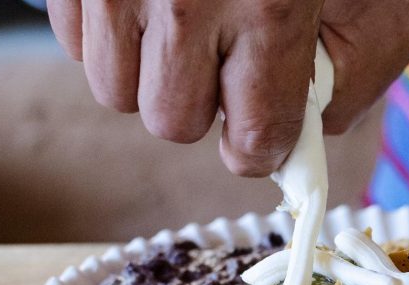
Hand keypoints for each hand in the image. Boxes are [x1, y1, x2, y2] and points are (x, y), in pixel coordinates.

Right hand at [46, 0, 408, 175]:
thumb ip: (333, 62)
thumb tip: (305, 134)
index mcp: (270, 6)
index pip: (258, 135)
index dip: (264, 146)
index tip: (265, 137)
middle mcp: (186, 0)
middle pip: (174, 121)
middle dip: (203, 106)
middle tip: (223, 61)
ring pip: (116, 91)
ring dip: (151, 74)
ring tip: (183, 25)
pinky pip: (76, 44)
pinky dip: (110, 36)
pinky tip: (145, 5)